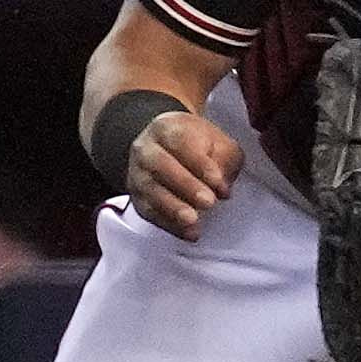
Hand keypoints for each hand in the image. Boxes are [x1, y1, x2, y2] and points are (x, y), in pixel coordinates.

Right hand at [129, 110, 242, 239]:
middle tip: (208, 202)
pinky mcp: (137, 197)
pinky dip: (169, 224)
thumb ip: (223, 160)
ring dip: (173, 208)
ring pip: (150, 190)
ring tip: (194, 221)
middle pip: (160, 165)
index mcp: (166, 128)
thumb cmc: (198, 145)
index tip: (218, 181)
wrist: (167, 148)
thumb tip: (220, 188)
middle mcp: (145, 148)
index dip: (199, 163)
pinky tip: (188, 233)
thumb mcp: (218, 143)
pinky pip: (149, 212)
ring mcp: (137, 173)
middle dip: (185, 186)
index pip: (180, 142)